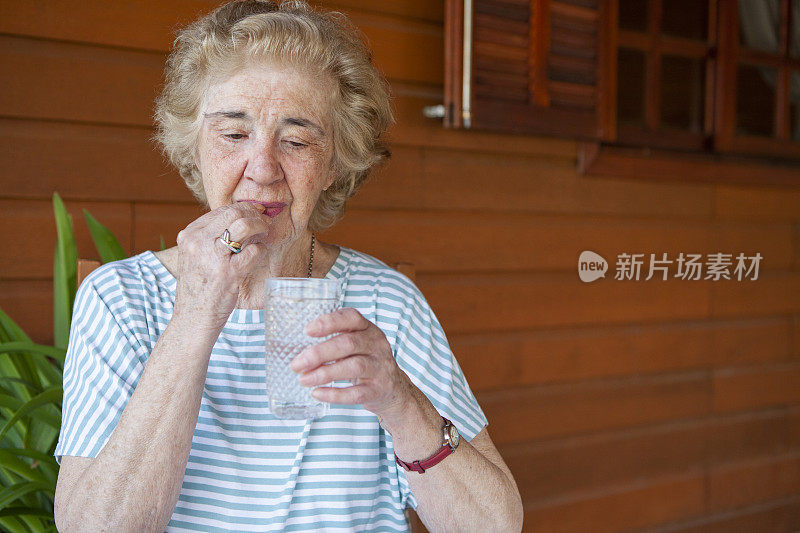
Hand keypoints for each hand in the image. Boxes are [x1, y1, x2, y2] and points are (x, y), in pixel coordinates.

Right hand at [173, 202, 270, 329]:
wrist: (193, 317)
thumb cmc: (199, 287)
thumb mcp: (195, 256)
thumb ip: (211, 237)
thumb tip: (241, 217)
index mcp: (190, 235)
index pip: (221, 210)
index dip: (243, 209)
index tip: (255, 213)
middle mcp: (198, 242)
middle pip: (234, 213)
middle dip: (255, 215)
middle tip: (265, 222)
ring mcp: (213, 257)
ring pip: (244, 226)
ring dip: (260, 227)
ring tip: (265, 233)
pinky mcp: (228, 273)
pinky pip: (254, 251)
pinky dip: (261, 251)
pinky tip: (259, 255)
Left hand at [289, 307, 412, 416]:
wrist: (393, 389)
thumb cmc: (365, 361)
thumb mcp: (356, 344)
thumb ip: (334, 341)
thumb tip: (295, 348)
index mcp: (368, 329)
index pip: (351, 318)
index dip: (329, 322)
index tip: (307, 330)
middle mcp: (377, 345)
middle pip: (348, 344)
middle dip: (319, 353)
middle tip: (296, 364)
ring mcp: (380, 367)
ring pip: (353, 367)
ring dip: (325, 373)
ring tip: (303, 379)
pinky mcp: (379, 389)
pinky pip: (356, 393)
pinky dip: (334, 394)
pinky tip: (317, 393)